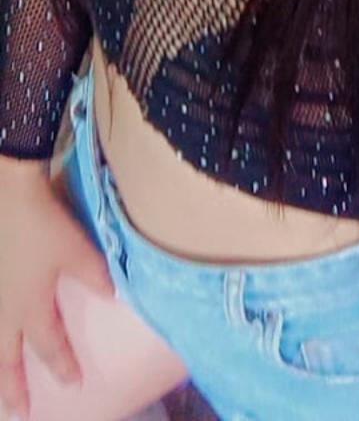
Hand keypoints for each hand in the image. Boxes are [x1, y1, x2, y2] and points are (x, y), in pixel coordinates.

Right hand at [0, 173, 114, 419]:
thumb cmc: (43, 225)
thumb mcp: (77, 251)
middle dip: (13, 387)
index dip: (63, 365)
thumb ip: (96, 276)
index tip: (74, 383)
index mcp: (30, 306)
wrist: (7, 194)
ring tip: (0, 390)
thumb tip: (112, 297)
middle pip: (6, 358)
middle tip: (18, 413)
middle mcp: (4, 309)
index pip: (50, 346)